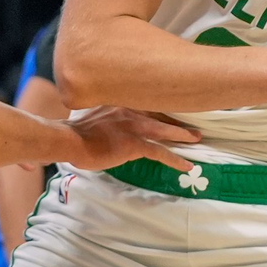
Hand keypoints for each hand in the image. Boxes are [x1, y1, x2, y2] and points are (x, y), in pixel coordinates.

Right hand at [65, 106, 200, 171]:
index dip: (163, 107)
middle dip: (178, 119)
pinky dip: (175, 159)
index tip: (175, 108)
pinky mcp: (134, 144)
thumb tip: (114, 125)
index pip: (148, 102)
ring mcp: (134, 126)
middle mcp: (131, 110)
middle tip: (193, 124)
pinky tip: (186, 165)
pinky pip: (160, 151)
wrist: (69, 139)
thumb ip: (108, 115)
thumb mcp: (94, 115)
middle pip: (160, 113)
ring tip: (197, 140)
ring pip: (165, 130)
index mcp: (121, 102)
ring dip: (182, 135)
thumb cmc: (76, 131)